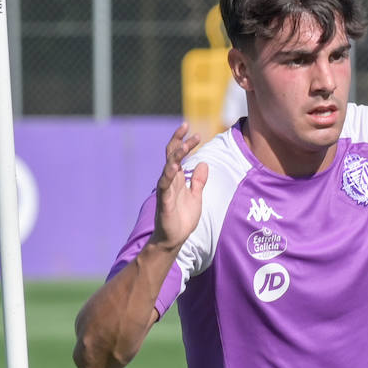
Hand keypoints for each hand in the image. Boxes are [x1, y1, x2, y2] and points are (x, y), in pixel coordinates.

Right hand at [149, 123, 207, 251]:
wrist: (175, 239)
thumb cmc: (182, 218)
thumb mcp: (196, 196)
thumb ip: (199, 181)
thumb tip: (203, 163)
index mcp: (177, 178)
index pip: (177, 154)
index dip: (183, 141)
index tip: (192, 130)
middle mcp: (169, 180)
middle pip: (171, 155)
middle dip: (179, 141)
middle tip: (188, 128)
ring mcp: (165, 190)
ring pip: (168, 167)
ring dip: (176, 155)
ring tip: (184, 144)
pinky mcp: (164, 201)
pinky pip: (165, 185)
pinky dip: (169, 174)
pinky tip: (174, 166)